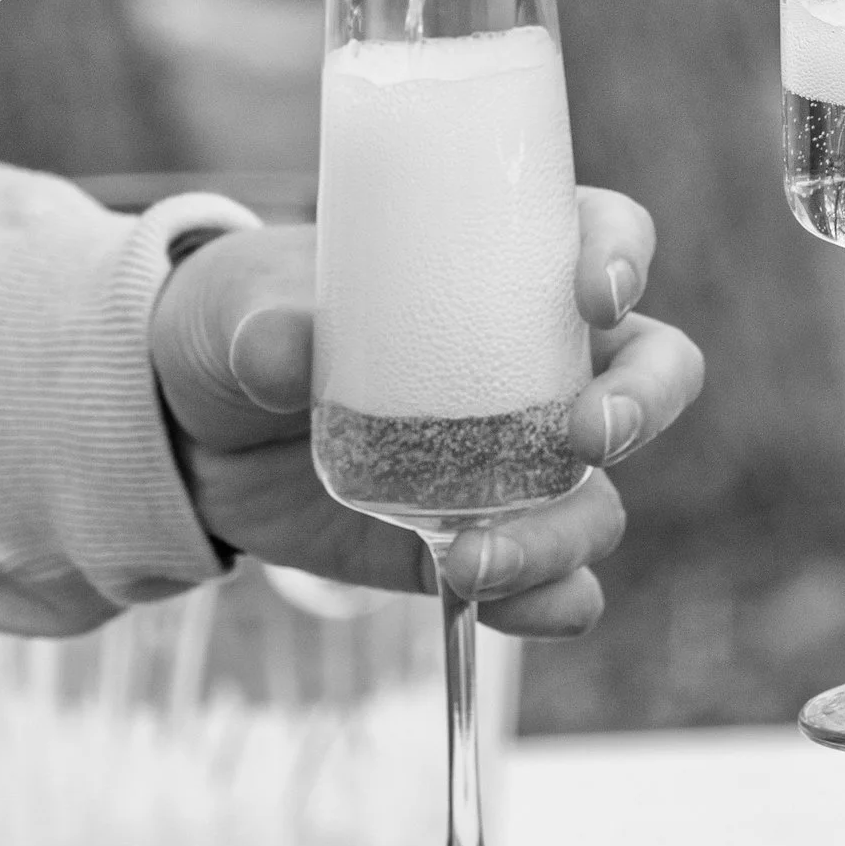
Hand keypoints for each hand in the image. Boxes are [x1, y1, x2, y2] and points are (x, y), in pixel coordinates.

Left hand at [147, 189, 704, 637]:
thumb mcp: (238, 305)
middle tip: (591, 434)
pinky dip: (550, 602)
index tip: (594, 293)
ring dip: (564, 534)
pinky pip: (553, 581)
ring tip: (473, 560)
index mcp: (500, 269)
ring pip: (600, 498)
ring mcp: (517, 462)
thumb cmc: (239, 324)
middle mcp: (537, 364)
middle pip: (652, 372)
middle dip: (643, 404)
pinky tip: (512, 609)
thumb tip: (285, 354)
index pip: (601, 236)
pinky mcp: (479, 540)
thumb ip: (265, 323)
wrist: (191, 432)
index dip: (622, 256)